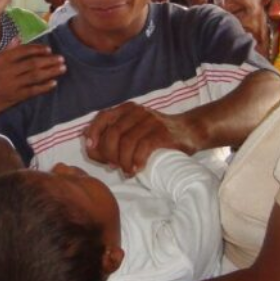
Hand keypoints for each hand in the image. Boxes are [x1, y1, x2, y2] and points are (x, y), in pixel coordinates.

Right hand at [0, 43, 65, 117]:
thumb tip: (18, 37)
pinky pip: (33, 90)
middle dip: (49, 60)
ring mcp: (12, 84)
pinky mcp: (15, 96)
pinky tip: (53, 83)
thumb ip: (7, 49)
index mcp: (2, 59)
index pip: (24, 51)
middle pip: (33, 63)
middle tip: (61, 59)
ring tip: (62, 69)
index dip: (38, 49)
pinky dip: (44, 87)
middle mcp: (8, 70)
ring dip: (51, 72)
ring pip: (35, 76)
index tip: (49, 49)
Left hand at [84, 102, 198, 175]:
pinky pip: (143, 147)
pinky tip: (136, 169)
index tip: (90, 148)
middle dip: (109, 153)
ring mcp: (151, 121)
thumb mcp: (134, 130)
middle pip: (113, 133)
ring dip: (123, 161)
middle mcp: (137, 112)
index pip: (103, 116)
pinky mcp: (162, 133)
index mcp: (127, 109)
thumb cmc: (156, 135)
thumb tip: (91, 150)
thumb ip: (113, 137)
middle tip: (114, 166)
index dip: (93, 132)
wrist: (189, 131)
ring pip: (127, 142)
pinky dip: (136, 161)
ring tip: (126, 171)